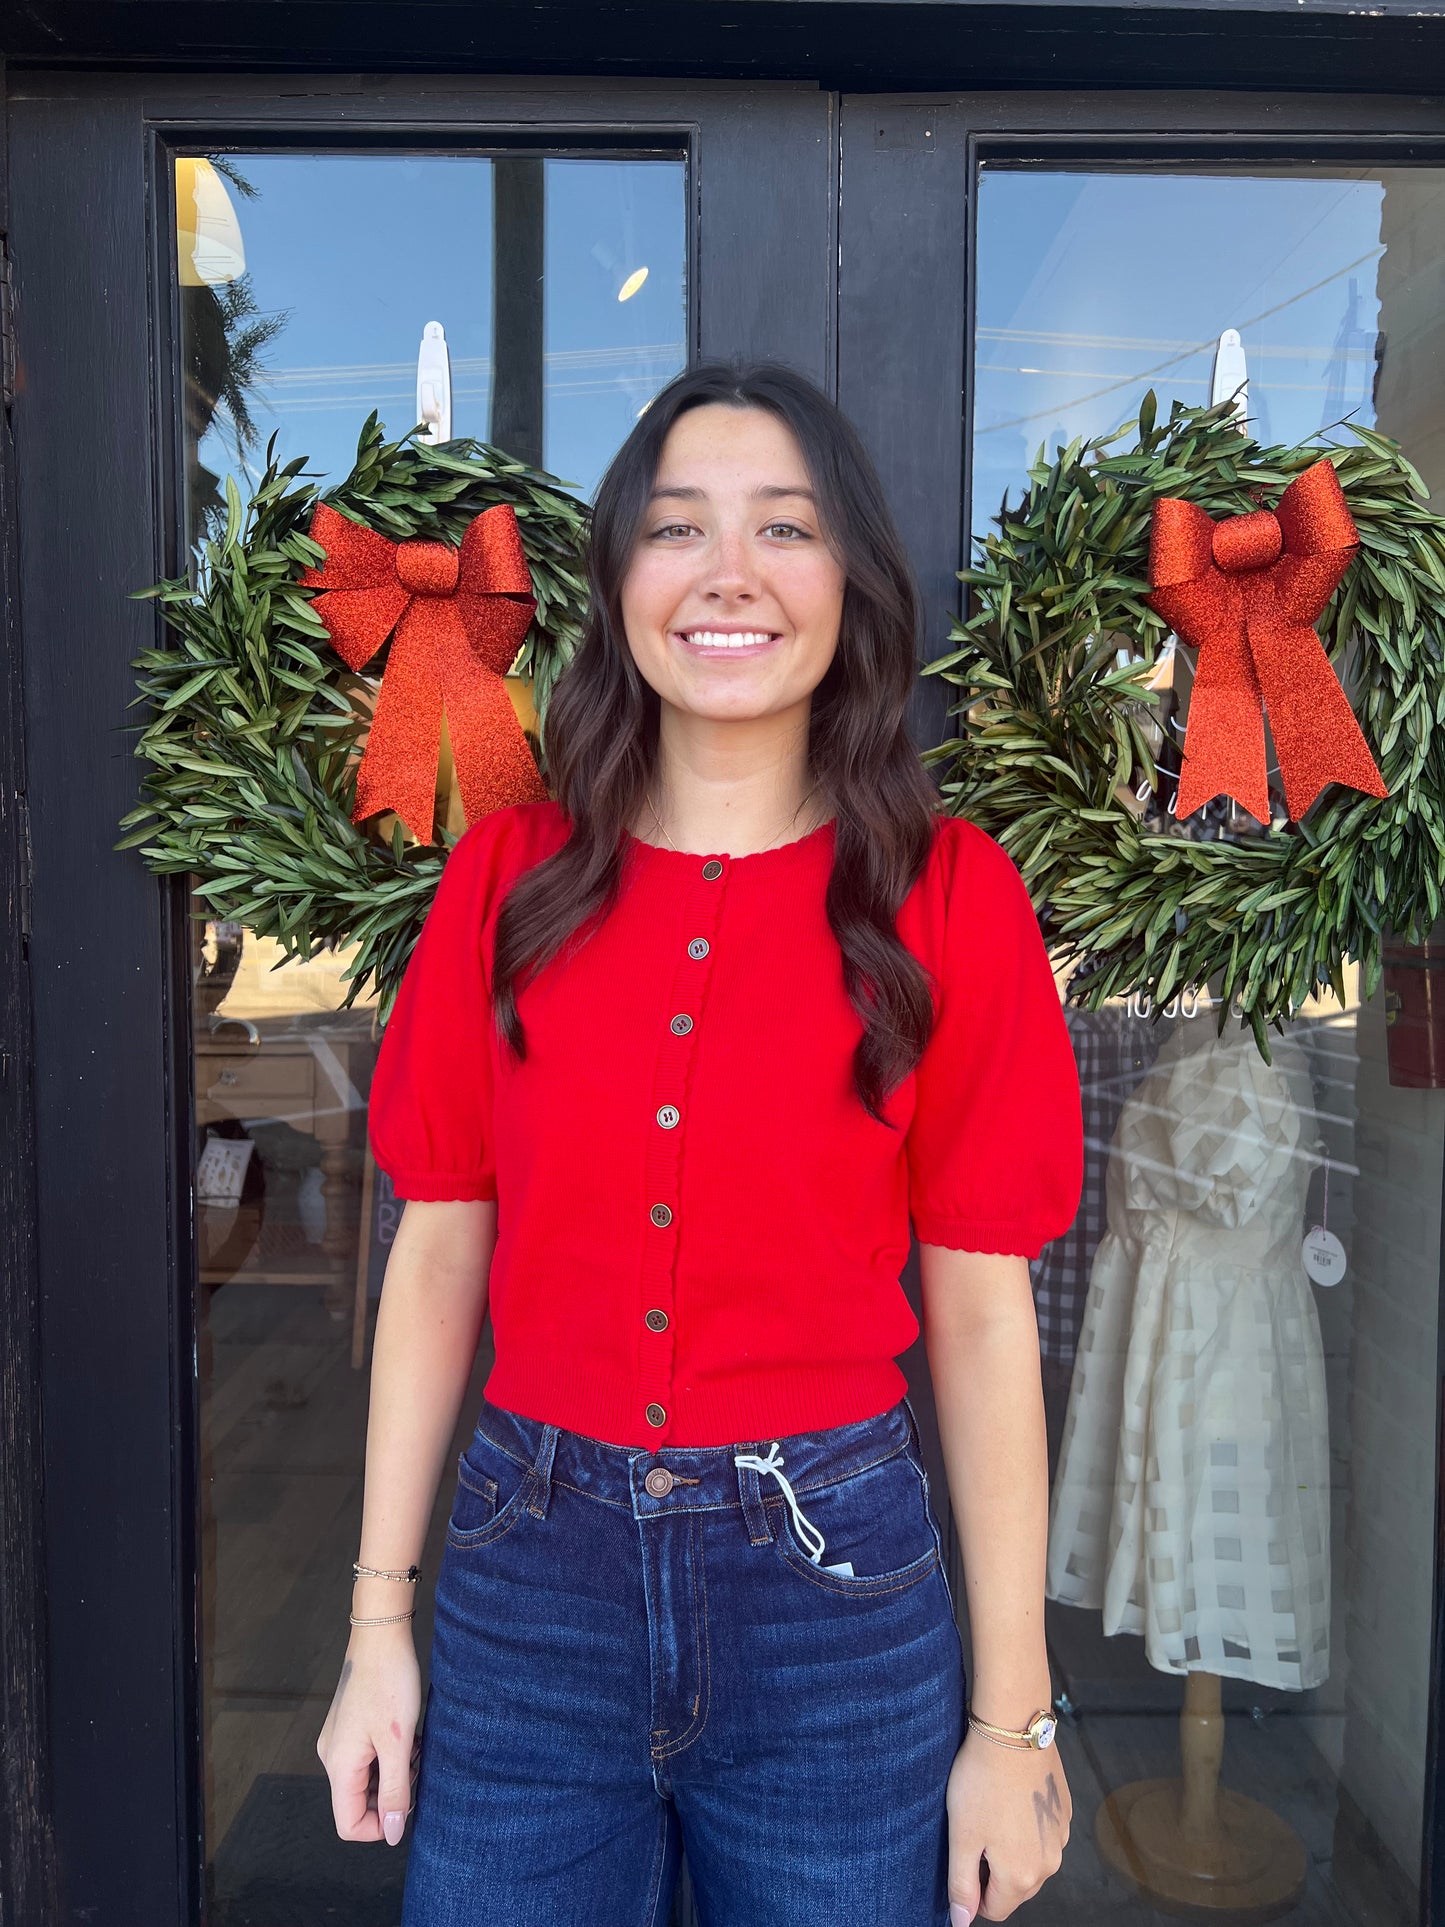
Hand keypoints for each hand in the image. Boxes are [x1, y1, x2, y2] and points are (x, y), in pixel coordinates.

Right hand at [316, 1628, 422, 1844]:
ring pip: (364, 1781)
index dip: (380, 1826)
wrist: (381, 1636)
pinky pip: (366, 1759)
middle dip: (389, 1798)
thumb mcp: (398, 1744)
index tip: (408, 1803)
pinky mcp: (349, 1727)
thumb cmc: (389, 1684)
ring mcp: (339, 1740)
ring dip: (391, 1776)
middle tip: (416, 1771)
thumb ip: (395, 1791)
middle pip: (356, 1803)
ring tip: (413, 1750)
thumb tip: (393, 1834)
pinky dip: (388, 1758)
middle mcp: (332, 1757)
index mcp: (339, 1765)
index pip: (348, 1824)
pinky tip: (408, 1738)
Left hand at [945, 1729, 1070, 1921]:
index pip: (995, 1910)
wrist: (1013, 1730)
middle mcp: (1049, 1864)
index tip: (963, 1857)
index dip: (973, 1891)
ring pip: (1030, 1862)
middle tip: (975, 1831)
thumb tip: (962, 1923)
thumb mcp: (961, 1837)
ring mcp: (1061, 1838)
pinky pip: (1043, 1836)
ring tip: (993, 1812)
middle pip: (1015, 1889)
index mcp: (1022, 1876)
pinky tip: (1011, 1799)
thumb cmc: (982, 1781)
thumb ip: (962, 1886)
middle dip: (993, 1871)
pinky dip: (1027, 1828)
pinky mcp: (1064, 1813)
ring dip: (1011, 1849)